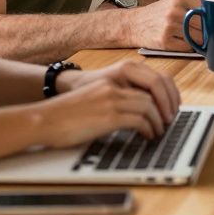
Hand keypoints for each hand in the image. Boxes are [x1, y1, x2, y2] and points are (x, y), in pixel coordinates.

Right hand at [37, 70, 178, 148]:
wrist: (43, 120)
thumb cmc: (65, 115)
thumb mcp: (94, 100)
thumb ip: (115, 101)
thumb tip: (138, 113)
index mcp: (111, 81)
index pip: (150, 79)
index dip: (165, 92)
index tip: (170, 106)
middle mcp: (113, 87)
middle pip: (154, 90)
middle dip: (167, 106)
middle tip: (170, 120)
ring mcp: (111, 100)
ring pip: (149, 105)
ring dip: (159, 120)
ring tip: (159, 131)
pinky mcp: (108, 116)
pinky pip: (139, 120)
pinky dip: (148, 129)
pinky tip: (148, 136)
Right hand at [128, 0, 202, 50]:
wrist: (132, 24)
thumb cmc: (157, 14)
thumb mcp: (172, 3)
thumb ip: (191, 6)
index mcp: (178, 0)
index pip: (205, 11)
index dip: (211, 19)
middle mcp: (174, 12)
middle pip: (203, 26)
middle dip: (207, 32)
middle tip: (209, 36)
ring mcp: (169, 27)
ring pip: (197, 38)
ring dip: (199, 41)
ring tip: (198, 41)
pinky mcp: (165, 42)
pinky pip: (187, 47)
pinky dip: (189, 47)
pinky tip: (184, 43)